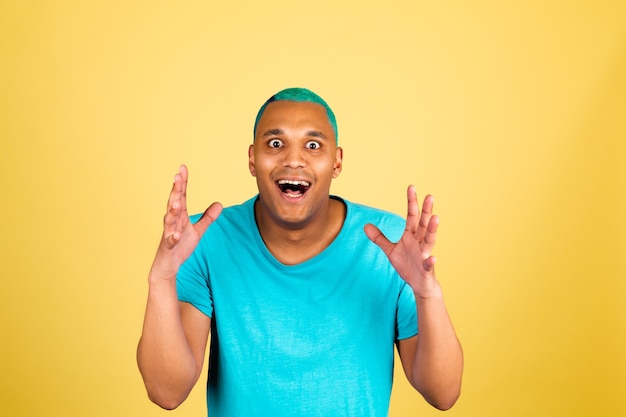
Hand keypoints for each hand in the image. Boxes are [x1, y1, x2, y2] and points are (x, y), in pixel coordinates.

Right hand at [151, 165, 221, 280]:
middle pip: (174, 202)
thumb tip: (219, 204)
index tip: (183, 168)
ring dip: (173, 210)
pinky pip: (171, 241)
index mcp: (180, 216)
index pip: (181, 196)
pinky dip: (173, 237)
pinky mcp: (168, 247)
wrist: (168, 266)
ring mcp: (169, 233)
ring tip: (177, 200)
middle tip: (177, 176)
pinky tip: (177, 234)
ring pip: (170, 219)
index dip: (182, 182)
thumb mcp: (197, 231)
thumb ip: (207, 217)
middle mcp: (173, 222)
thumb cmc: (180, 246)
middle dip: (176, 190)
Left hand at [364, 185, 439, 298]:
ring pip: (429, 239)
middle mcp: (420, 241)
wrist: (419, 284)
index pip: (412, 216)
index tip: (411, 187)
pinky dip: (430, 260)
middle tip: (430, 196)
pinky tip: (432, 257)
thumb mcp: (390, 251)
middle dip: (426, 210)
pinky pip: (428, 263)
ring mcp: (425, 254)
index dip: (411, 202)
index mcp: (411, 235)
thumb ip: (379, 238)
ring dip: (432, 229)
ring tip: (435, 217)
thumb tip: (365, 225)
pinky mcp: (426, 267)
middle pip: (423, 223)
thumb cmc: (407, 265)